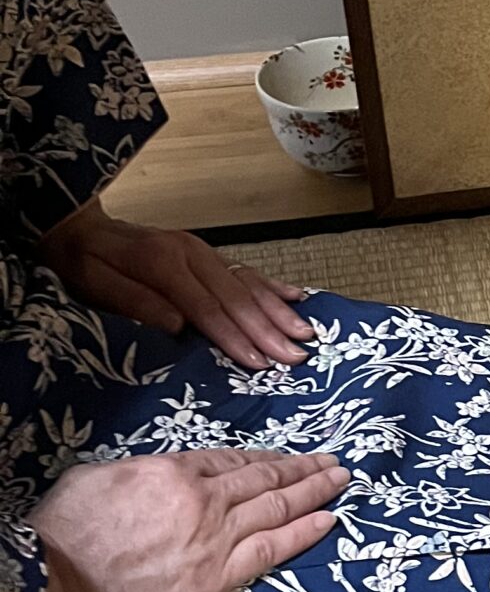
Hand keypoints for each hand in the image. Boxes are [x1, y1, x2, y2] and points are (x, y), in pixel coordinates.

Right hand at [30, 452, 349, 591]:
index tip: (284, 459)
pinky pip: (271, 550)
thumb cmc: (63, 530)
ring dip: (314, 491)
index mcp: (172, 471)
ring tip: (341, 480)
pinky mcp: (215, 577)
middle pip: (263, 478)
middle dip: (302, 468)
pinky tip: (330, 520)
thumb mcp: (97, 478)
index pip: (229, 460)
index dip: (263, 459)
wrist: (53, 579)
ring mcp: (214, 538)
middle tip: (332, 461)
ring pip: (276, 507)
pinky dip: (304, 533)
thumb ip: (140, 474)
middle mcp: (202, 499)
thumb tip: (156, 477)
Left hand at [41, 198, 314, 368]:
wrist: (81, 229)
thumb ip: (137, 304)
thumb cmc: (86, 265)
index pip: (206, 307)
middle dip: (269, 329)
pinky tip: (297, 296)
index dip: (233, 336)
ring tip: (305, 333)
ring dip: (279, 310)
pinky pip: (245, 270)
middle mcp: (191, 254)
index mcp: (163, 264)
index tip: (258, 362)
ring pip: (248, 283)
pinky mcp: (207, 254)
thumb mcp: (97, 286)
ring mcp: (203, 252)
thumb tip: (178, 326)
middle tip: (296, 356)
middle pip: (236, 296)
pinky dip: (272, 286)